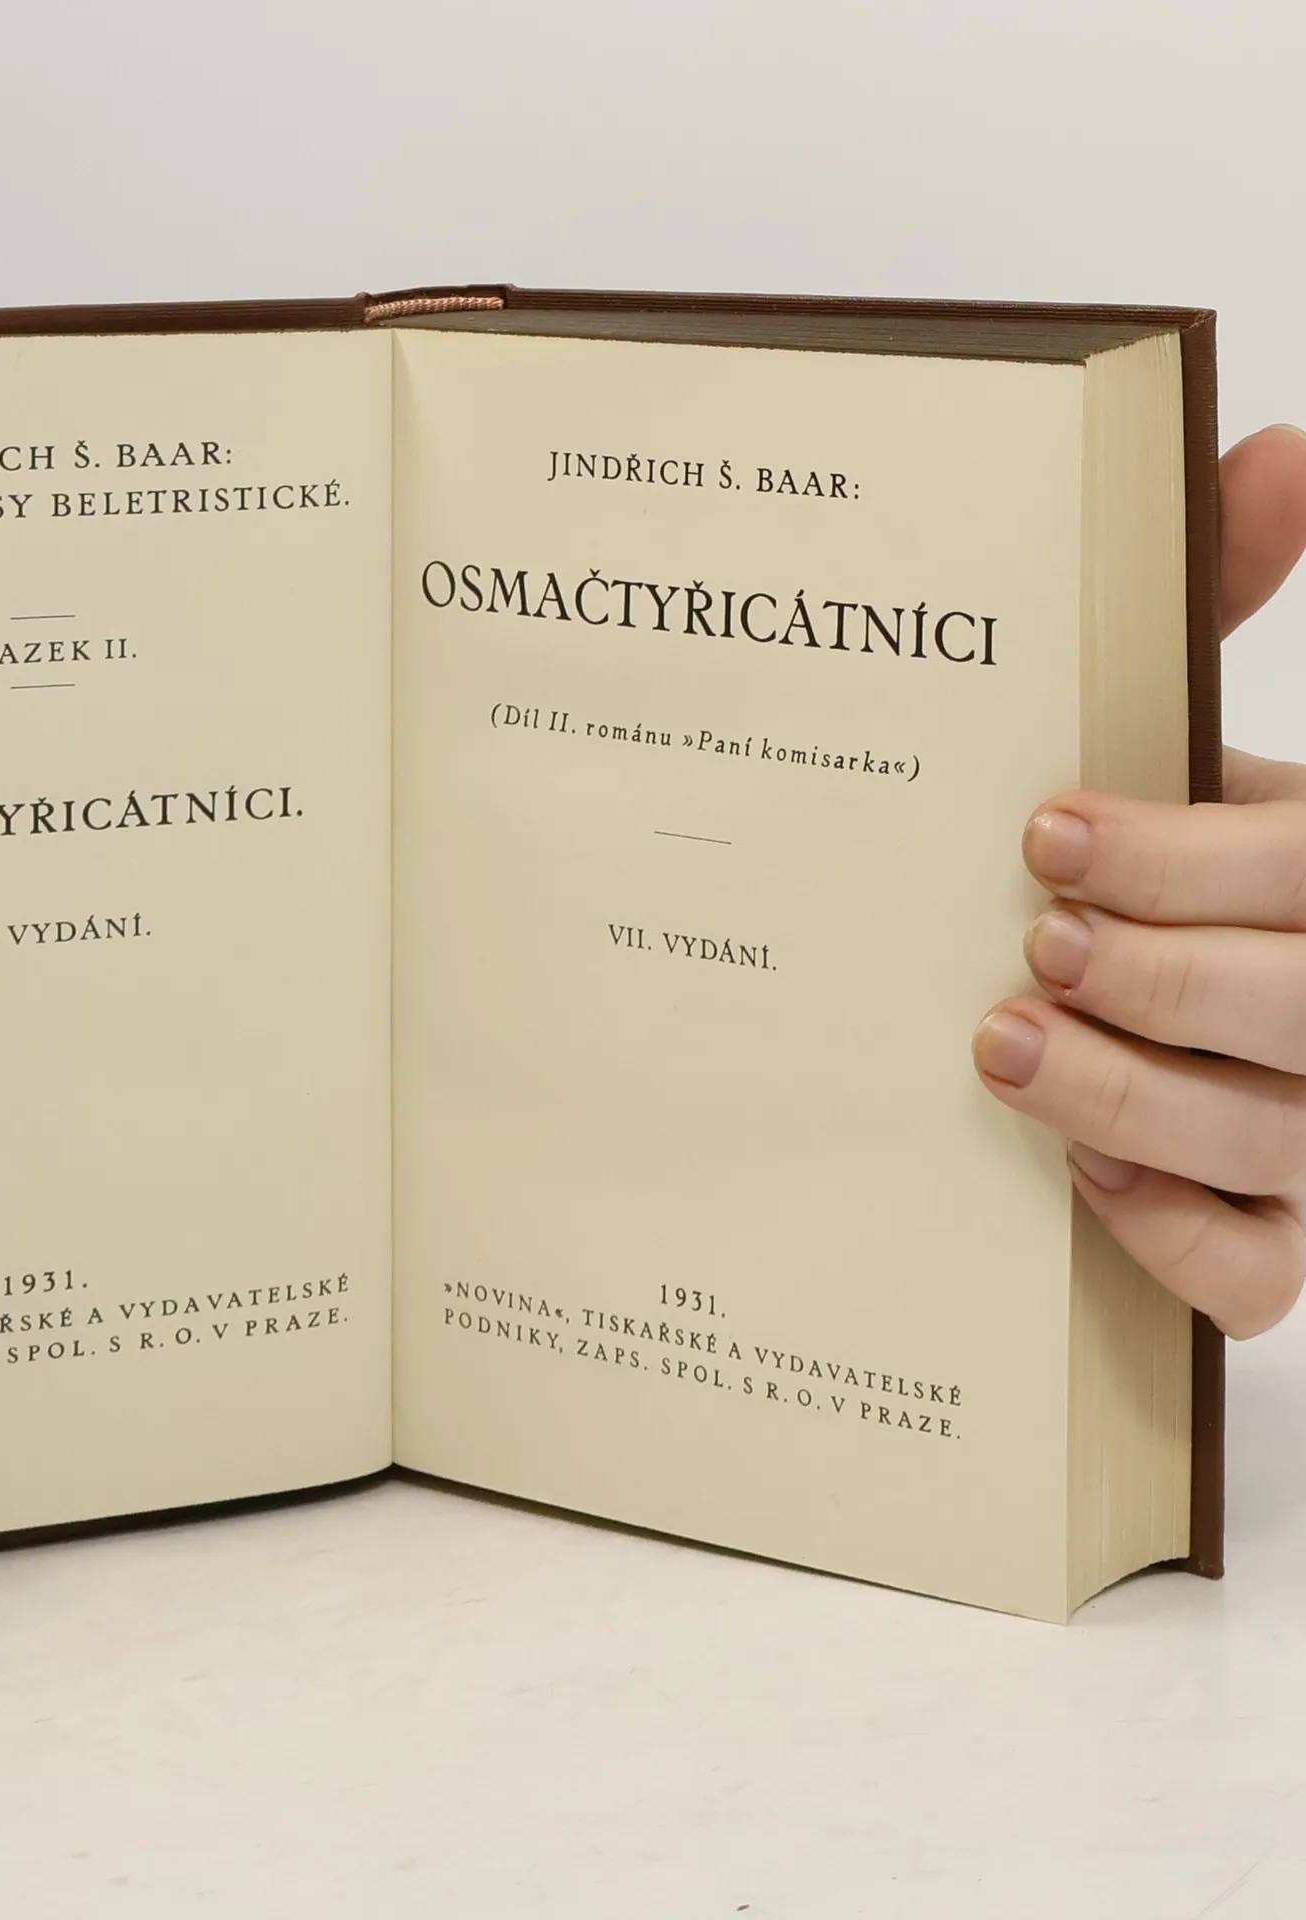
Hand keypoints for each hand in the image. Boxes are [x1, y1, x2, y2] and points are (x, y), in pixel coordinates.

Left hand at [974, 425, 1305, 1337]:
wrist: (1170, 989)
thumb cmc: (1182, 867)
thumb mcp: (1195, 750)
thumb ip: (1219, 610)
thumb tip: (1279, 445)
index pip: (1303, 872)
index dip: (1185, 859)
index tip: (1046, 835)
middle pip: (1302, 1009)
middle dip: (1164, 976)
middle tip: (1035, 945)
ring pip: (1274, 1142)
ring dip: (1134, 1098)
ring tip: (1002, 1046)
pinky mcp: (1283, 1242)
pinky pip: (1261, 1276)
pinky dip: (1176, 1241)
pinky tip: (1082, 1189)